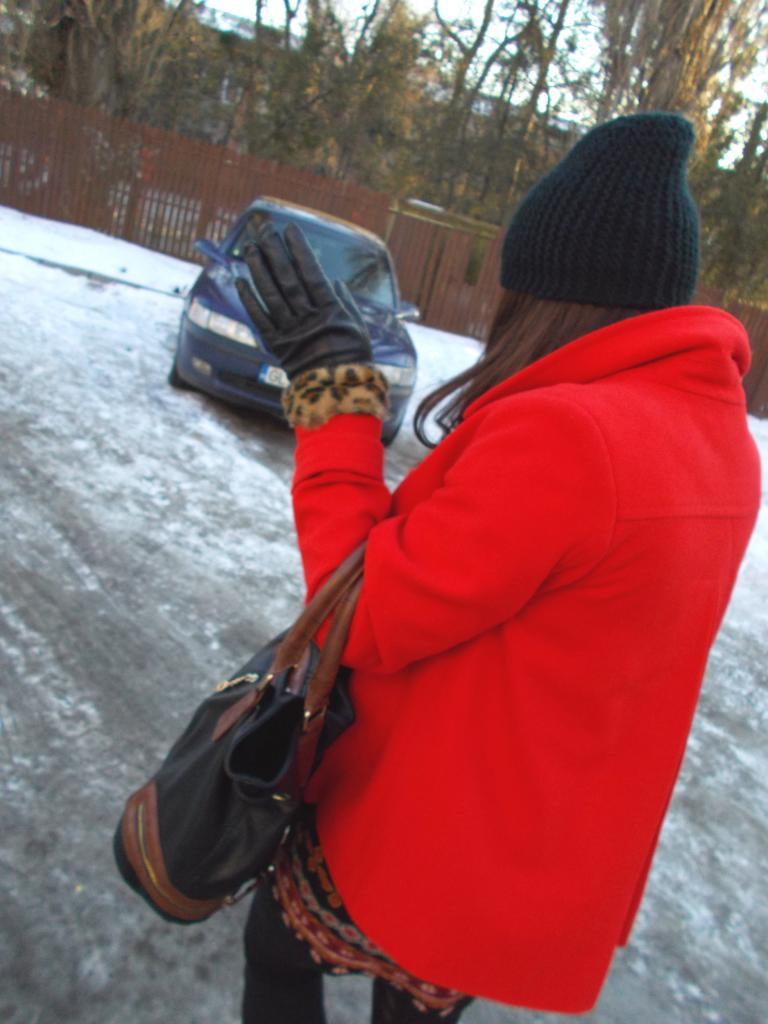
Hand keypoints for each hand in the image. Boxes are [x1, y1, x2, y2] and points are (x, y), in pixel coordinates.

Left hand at [235, 222, 372, 378]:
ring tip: (250, 249)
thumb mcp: (357, 327)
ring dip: (258, 270)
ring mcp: (291, 331)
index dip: (299, 249)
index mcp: (330, 310)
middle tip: (264, 230)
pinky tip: (240, 282)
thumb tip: (333, 282)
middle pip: (287, 278)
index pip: (311, 272)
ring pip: (271, 295)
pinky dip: (249, 301)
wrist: (337, 393)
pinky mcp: (277, 346)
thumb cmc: (352, 358)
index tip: (289, 229)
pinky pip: (260, 320)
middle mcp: (308, 318)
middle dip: (275, 252)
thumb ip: (345, 302)